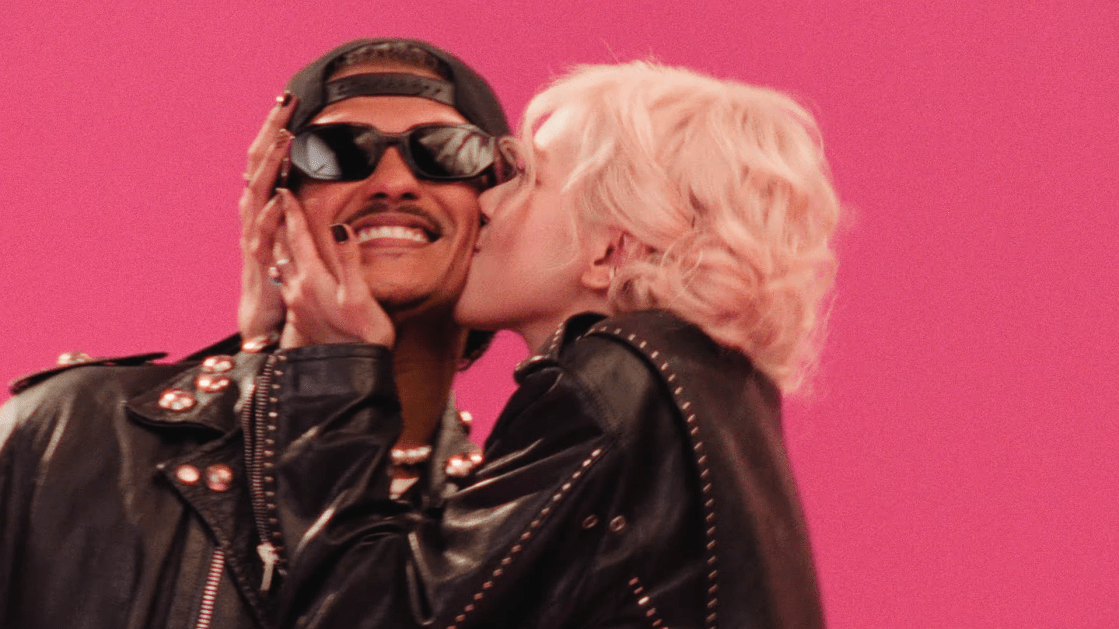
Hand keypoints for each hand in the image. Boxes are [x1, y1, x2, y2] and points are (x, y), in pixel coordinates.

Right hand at [238, 94, 295, 339]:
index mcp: (264, 206)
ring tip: (283, 137)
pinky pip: (263, 236)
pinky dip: (270, 215)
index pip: (269, 158)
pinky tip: (280, 197)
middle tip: (285, 100)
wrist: (263, 321)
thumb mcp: (292, 235)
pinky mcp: (259, 263)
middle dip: (270, 131)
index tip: (289, 99)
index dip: (275, 128)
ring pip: (257, 192)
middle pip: (258, 164)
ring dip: (270, 165)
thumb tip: (304, 181)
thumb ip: (297, 209)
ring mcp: (254, 237)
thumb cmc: (281, 277)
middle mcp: (254, 216)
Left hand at [272, 189, 395, 348]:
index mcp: (312, 279)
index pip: (298, 237)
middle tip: (275, 198)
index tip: (285, 189)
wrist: (351, 376)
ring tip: (278, 224)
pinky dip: (285, 262)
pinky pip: (285, 280)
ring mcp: (296, 304)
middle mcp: (297, 289)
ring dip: (279, 242)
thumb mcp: (360, 298)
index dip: (292, 211)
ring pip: (280, 264)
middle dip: (279, 220)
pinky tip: (288, 263)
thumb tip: (341, 228)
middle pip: (282, 247)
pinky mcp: (299, 317)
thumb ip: (349, 261)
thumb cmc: (363, 338)